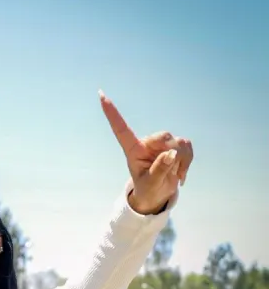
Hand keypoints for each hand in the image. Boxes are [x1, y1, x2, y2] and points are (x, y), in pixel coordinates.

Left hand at [99, 90, 193, 214]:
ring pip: (179, 142)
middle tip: (172, 170)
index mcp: (132, 149)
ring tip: (174, 174)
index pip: (120, 128)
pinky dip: (188, 160)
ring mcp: (161, 144)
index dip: (111, 112)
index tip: (100, 95)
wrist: (158, 194)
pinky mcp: (175, 146)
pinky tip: (181, 173)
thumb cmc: (148, 188)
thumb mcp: (150, 183)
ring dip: (182, 160)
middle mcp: (146, 143)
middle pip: (164, 136)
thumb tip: (171, 153)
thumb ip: (159, 169)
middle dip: (173, 153)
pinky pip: (187, 146)